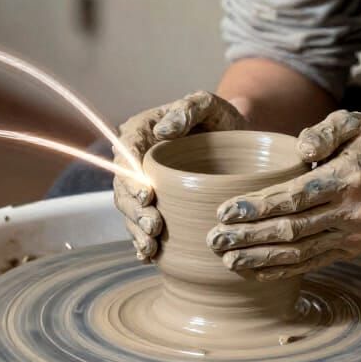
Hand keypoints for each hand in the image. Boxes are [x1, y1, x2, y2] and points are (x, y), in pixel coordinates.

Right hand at [113, 91, 248, 259]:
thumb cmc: (221, 117)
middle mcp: (137, 159)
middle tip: (154, 227)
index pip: (126, 152)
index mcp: (142, 130)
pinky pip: (141, 224)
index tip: (148, 195)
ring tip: (151, 245)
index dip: (132, 176)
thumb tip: (163, 130)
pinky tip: (148, 256)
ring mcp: (145, 184)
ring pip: (130, 209)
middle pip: (124, 187)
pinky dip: (142, 242)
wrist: (236, 138)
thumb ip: (188, 108)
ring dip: (136, 230)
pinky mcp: (156, 204)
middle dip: (134, 211)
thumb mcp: (210, 105)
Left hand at [207, 110, 360, 280]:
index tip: (225, 210)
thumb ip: (325, 130)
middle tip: (214, 239)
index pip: (295, 197)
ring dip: (260, 258)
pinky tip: (252, 270)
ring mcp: (351, 236)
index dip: (258, 206)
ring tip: (226, 259)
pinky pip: (311, 263)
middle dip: (249, 237)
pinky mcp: (349, 250)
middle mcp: (351, 212)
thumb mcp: (351, 122)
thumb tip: (302, 146)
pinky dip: (280, 270)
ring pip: (299, 252)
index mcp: (347, 178)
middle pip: (292, 230)